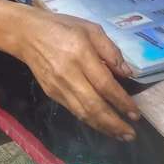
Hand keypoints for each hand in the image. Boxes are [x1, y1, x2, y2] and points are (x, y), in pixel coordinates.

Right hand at [10, 9, 138, 139]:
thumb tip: (127, 73)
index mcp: (81, 55)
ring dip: (103, 127)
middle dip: (114, 123)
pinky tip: (102, 125)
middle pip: (94, 106)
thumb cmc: (63, 27)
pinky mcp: (52, 94)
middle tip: (131, 135)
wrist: (27, 34)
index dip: (121, 101)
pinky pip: (74, 111)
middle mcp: (69, 75)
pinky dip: (89, 121)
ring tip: (120, 135)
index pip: (105, 84)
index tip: (136, 113)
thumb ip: (111, 51)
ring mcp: (58, 87)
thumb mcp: (91, 29)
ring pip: (83, 113)